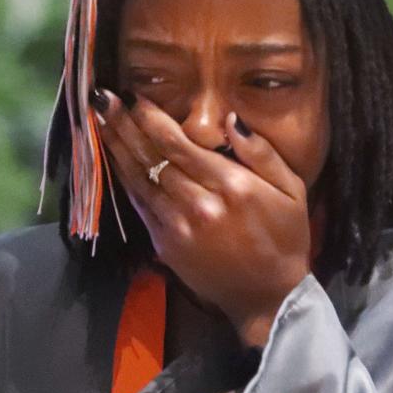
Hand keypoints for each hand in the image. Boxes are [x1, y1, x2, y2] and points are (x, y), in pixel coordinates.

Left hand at [94, 89, 311, 346]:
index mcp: (233, 186)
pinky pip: (140, 206)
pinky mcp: (166, 246)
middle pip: (153, 157)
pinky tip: (114, 159)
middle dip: (125, 125)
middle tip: (102, 98)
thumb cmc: (286, 238)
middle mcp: (200, 204)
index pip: (179, 144)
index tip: (133, 95)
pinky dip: (125, 180)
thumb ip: (262, 153)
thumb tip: (231, 119)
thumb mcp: (292, 190)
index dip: (151, 118)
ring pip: (139, 180)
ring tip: (100, 121)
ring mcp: (179, 227)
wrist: (269, 297)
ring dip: (117, 148)